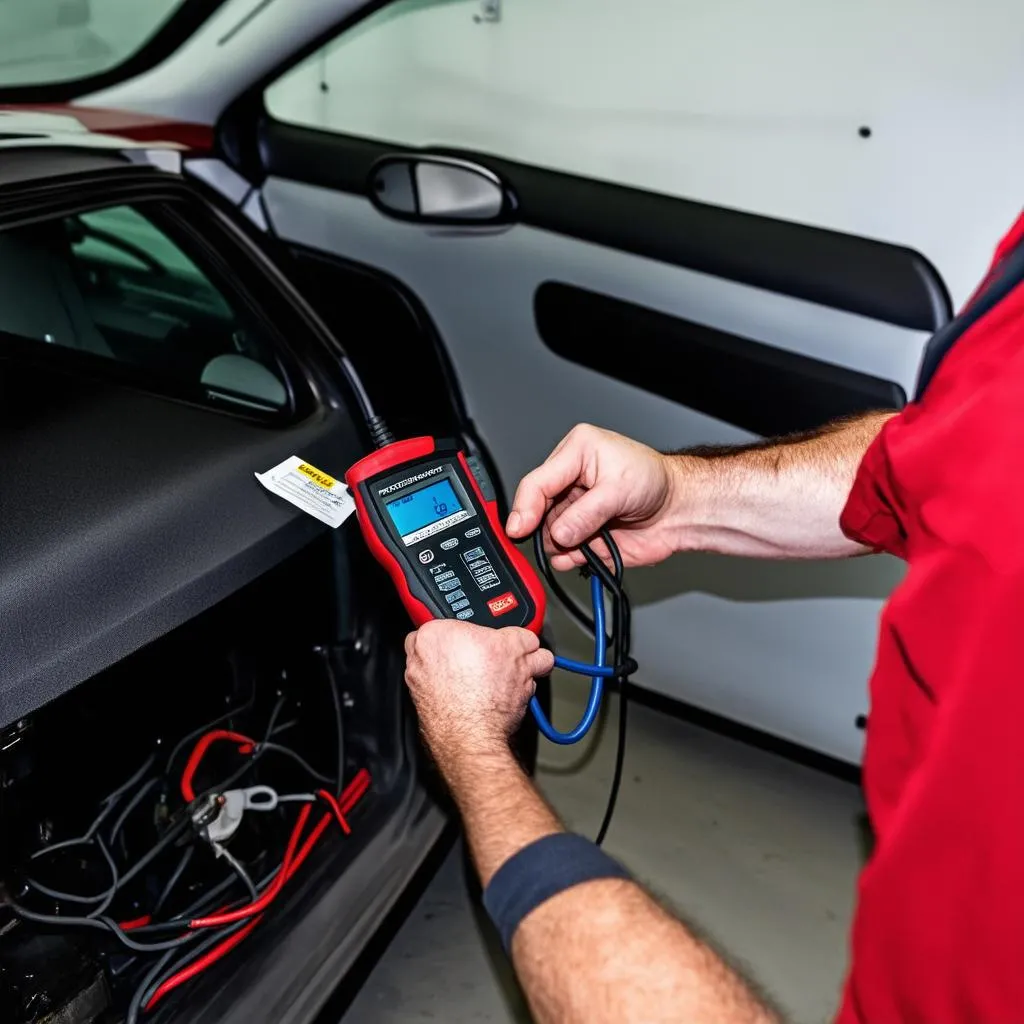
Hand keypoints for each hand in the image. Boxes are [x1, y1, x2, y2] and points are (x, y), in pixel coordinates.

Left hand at [404, 621, 553, 771]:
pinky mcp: (425, 707)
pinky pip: (449, 694)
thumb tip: (528, 642)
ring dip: (476, 677)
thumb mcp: (515, 650)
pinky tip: (486, 703)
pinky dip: (465, 696)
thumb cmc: (482, 697)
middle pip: (456, 648)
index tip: (495, 646)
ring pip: (453, 673)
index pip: (459, 623)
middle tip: (500, 666)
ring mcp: (418, 684)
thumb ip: (521, 637)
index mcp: (432, 634)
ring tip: (498, 688)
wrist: (473, 740)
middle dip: (480, 657)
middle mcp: (417, 658)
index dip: (483, 636)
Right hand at [507, 423, 679, 569]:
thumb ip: (586, 513)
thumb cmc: (656, 482)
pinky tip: (580, 555)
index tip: (518, 529)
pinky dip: (568, 558)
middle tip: (558, 540)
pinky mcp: (581, 534)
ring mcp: (574, 510)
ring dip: (560, 545)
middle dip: (545, 529)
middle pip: (537, 511)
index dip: (525, 507)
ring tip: (584, 542)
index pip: (537, 482)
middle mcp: (569, 481)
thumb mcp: (618, 489)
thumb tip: (559, 532)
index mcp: (574, 453)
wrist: (679, 510)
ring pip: (549, 535)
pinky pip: (562, 552)